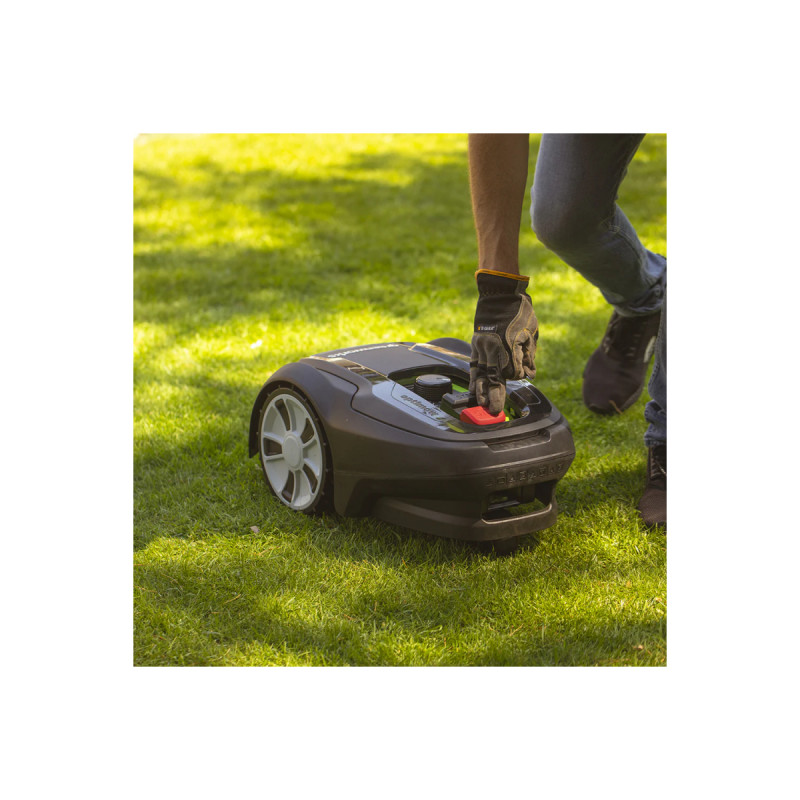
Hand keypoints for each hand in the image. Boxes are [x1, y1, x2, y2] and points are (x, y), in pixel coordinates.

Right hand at [469, 269, 537, 414]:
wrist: (500, 294)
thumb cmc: (520, 312)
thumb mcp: (531, 333)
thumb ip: (529, 355)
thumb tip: (530, 374)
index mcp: (509, 346)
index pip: (514, 372)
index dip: (519, 374)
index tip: (524, 373)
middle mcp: (494, 349)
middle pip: (494, 378)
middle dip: (495, 395)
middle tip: (494, 411)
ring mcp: (482, 347)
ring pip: (481, 373)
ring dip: (481, 390)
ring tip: (480, 404)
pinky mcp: (476, 344)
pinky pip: (474, 364)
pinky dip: (473, 377)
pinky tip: (472, 388)